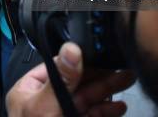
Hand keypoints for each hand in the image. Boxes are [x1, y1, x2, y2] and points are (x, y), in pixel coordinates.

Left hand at [7, 43, 134, 116]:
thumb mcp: (45, 107)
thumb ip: (62, 80)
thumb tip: (72, 48)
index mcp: (29, 90)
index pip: (56, 67)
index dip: (80, 60)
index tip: (102, 54)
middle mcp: (44, 100)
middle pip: (76, 82)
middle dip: (101, 76)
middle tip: (124, 68)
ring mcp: (60, 115)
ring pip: (87, 98)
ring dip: (108, 91)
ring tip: (128, 81)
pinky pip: (90, 115)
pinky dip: (105, 111)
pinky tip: (119, 108)